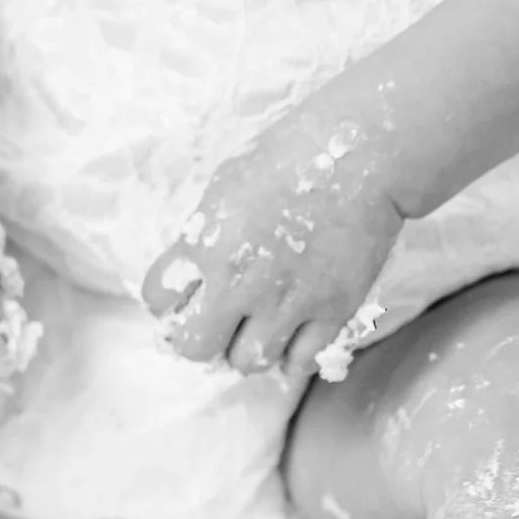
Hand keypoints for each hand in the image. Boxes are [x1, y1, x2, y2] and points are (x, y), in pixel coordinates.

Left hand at [140, 121, 405, 377]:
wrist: (361, 155)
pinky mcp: (333, 310)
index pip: (157, 300)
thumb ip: (203, 238)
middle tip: (215, 325)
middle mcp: (239, 284)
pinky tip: (292, 339)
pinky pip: (302, 362)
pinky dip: (293, 358)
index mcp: (204, 247)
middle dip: (200, 339)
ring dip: (247, 349)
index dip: (166, 301)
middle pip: (195, 348)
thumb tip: (193, 272)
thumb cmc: (288, 159)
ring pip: (248, 362)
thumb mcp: (223, 190)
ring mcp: (287, 302)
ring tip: (257, 330)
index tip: (180, 297)